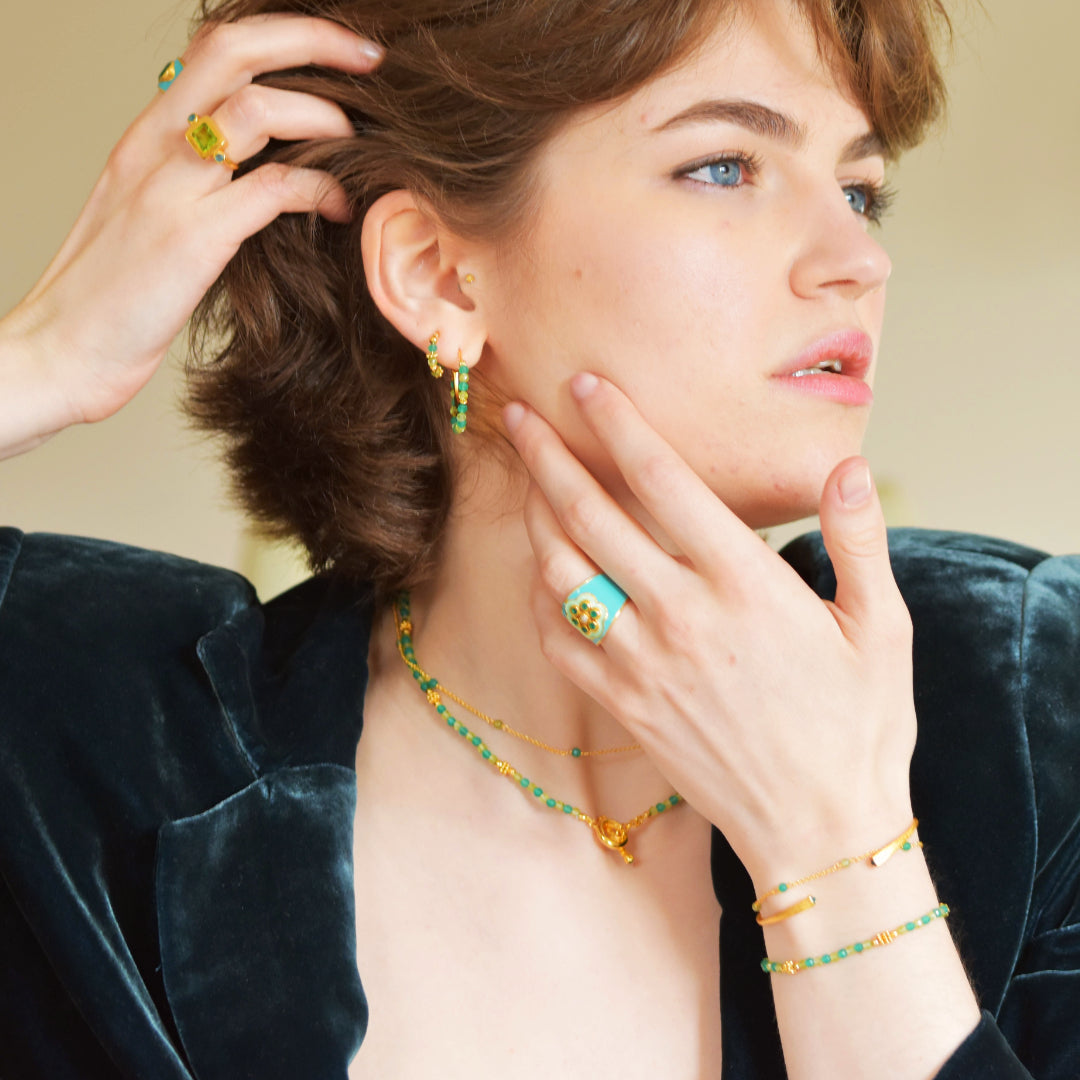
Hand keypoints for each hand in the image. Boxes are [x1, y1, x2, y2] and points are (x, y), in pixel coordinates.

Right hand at [0, 15, 381, 456]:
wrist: (61, 352)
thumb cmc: (110, 298)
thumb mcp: (150, 218)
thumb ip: (196, 183)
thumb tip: (261, 171)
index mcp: (146, 136)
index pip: (213, 49)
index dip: (283, 34)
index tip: (340, 50)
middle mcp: (155, 146)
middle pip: (233, 50)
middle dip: (312, 39)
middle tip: (369, 57)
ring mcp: (171, 188)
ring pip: (255, 109)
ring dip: (322, 116)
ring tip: (358, 141)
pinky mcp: (192, 239)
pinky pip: (272, 189)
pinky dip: (321, 189)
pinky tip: (342, 206)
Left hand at [503, 374, 916, 887]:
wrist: (820, 829)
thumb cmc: (860, 726)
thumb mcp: (881, 628)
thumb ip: (858, 540)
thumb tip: (850, 467)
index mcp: (745, 586)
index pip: (665, 482)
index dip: (618, 425)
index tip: (586, 385)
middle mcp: (682, 617)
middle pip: (592, 516)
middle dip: (548, 456)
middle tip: (520, 416)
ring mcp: (644, 664)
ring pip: (564, 573)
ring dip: (537, 519)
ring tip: (527, 482)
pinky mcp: (623, 705)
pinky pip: (560, 640)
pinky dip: (543, 598)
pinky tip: (543, 571)